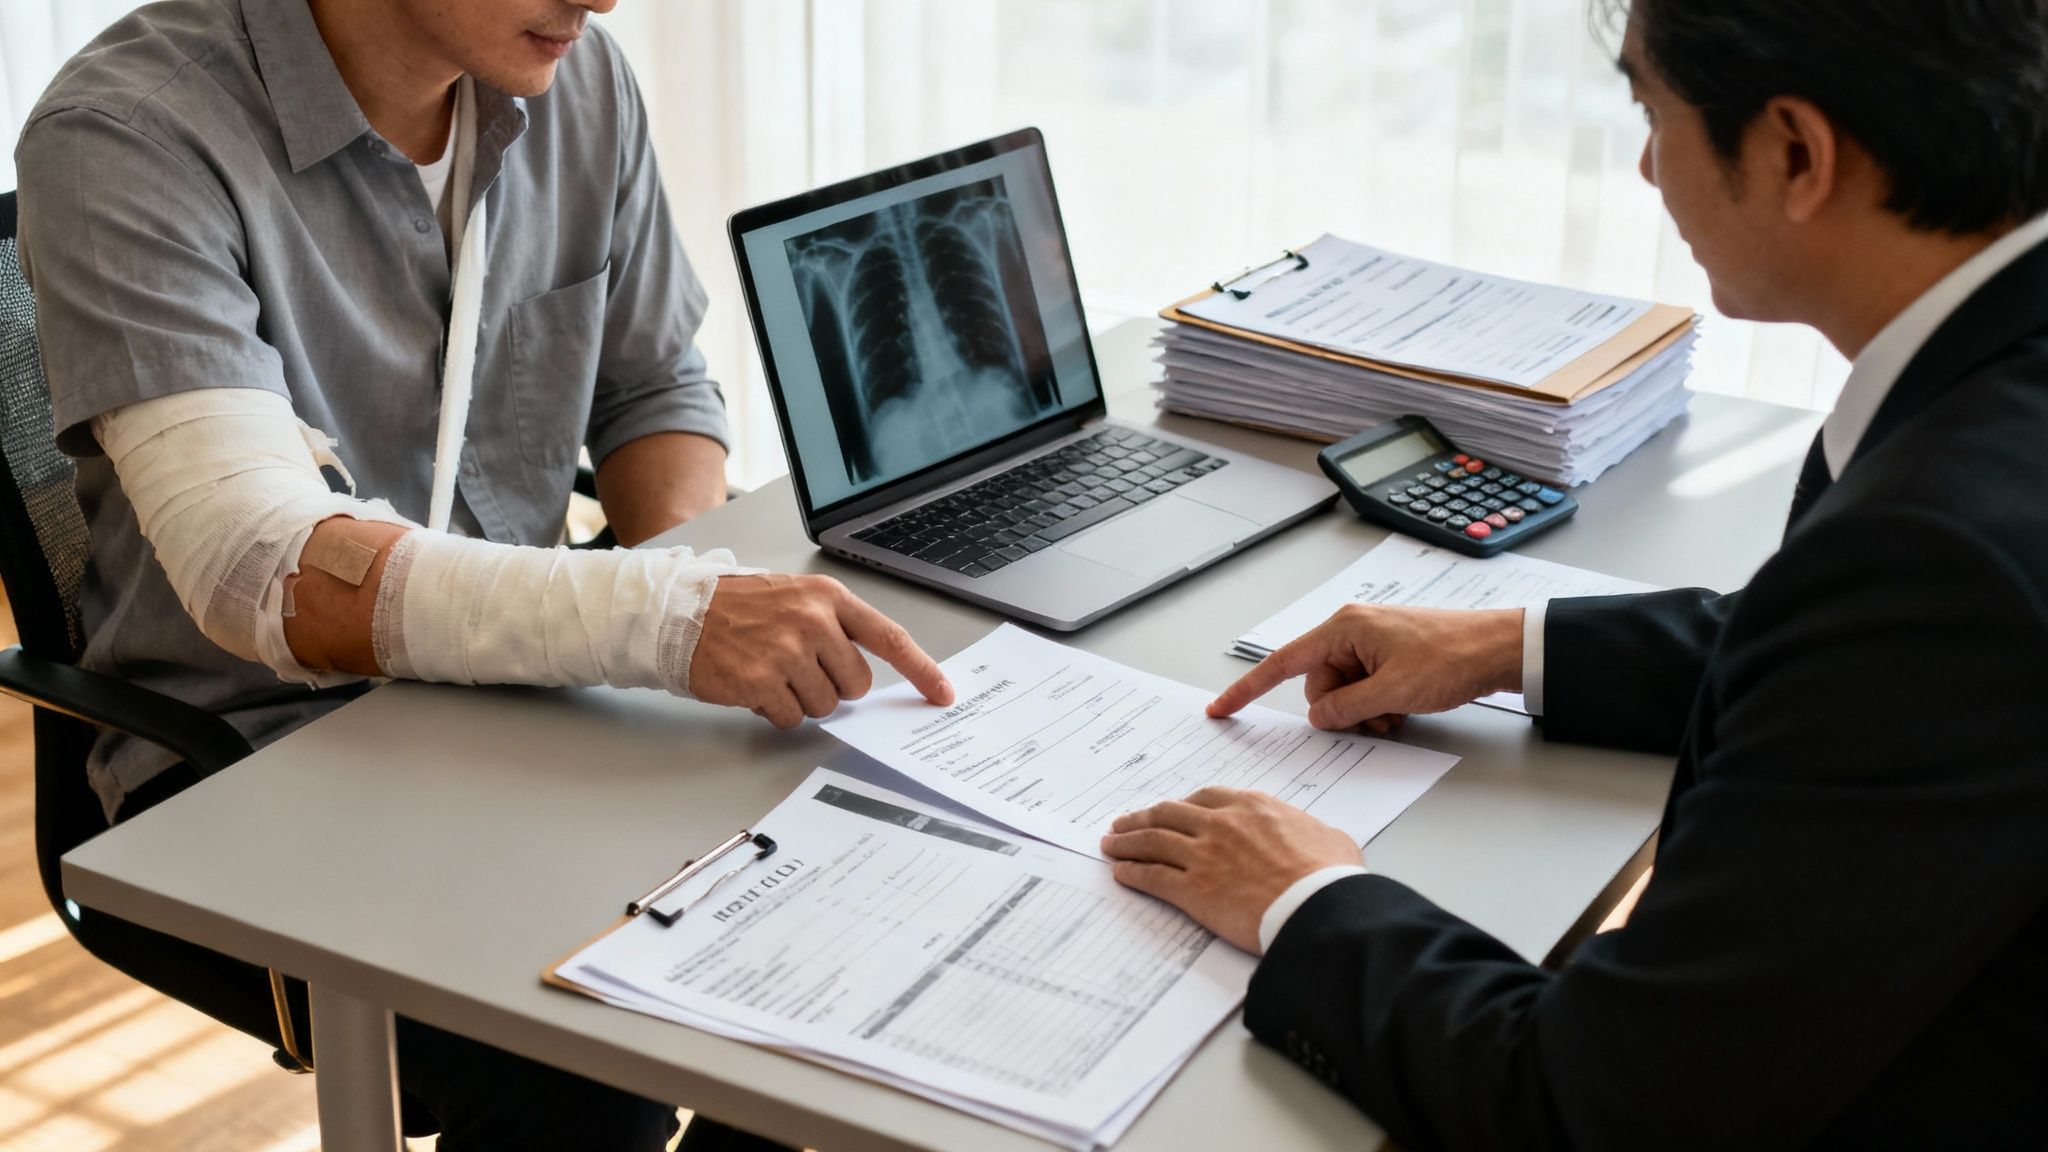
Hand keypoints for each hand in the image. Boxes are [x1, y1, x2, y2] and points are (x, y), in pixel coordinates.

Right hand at [690, 574, 953, 726]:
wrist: (677, 612)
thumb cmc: (737, 608)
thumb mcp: (794, 599)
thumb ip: (834, 628)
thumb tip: (863, 674)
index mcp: (828, 598)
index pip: (889, 638)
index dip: (922, 670)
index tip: (942, 694)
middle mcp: (813, 622)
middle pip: (857, 684)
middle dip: (833, 686)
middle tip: (798, 668)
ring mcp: (787, 652)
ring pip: (825, 705)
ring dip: (801, 699)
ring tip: (770, 671)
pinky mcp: (761, 681)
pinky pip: (791, 717)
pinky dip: (775, 710)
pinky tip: (754, 685)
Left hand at [1101, 788, 1362, 953]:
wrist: (1318, 907)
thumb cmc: (1330, 878)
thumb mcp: (1330, 839)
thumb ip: (1311, 832)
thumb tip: (1317, 837)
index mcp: (1253, 808)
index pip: (1206, 799)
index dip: (1183, 806)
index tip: (1172, 812)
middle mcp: (1221, 824)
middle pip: (1169, 814)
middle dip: (1143, 818)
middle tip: (1125, 823)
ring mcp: (1203, 855)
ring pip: (1152, 841)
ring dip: (1127, 841)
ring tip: (1111, 844)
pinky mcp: (1192, 889)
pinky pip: (1152, 876)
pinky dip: (1132, 872)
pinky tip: (1121, 873)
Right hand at [1209, 605, 1522, 731]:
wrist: (1500, 648)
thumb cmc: (1452, 658)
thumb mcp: (1393, 692)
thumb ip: (1346, 708)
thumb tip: (1319, 717)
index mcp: (1344, 629)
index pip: (1282, 663)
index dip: (1248, 688)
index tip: (1222, 708)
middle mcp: (1352, 630)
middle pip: (1318, 685)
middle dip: (1341, 709)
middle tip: (1378, 716)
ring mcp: (1372, 642)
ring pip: (1344, 692)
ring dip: (1364, 711)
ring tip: (1398, 711)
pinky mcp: (1389, 655)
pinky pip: (1366, 688)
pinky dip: (1379, 704)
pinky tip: (1404, 707)